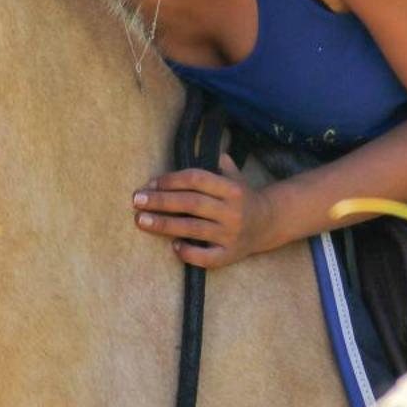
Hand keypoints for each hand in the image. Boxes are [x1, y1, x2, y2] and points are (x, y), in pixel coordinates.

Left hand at [132, 155, 273, 268]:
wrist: (270, 223)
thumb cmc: (242, 197)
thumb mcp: (235, 175)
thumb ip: (215, 163)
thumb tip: (193, 148)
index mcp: (231, 189)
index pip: (197, 179)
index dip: (172, 180)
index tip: (150, 183)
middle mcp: (232, 211)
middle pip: (191, 203)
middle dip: (161, 201)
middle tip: (136, 200)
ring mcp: (231, 235)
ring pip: (193, 229)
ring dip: (164, 224)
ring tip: (141, 221)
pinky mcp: (230, 255)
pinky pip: (206, 258)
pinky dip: (189, 253)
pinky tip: (174, 246)